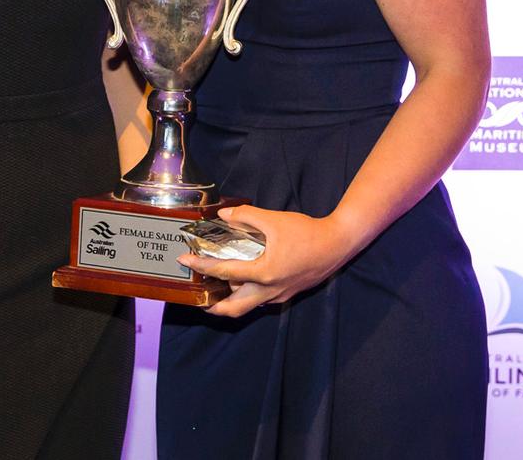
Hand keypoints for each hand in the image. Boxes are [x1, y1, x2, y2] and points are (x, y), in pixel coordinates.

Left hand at [178, 206, 352, 318]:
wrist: (337, 244)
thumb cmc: (306, 232)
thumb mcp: (274, 220)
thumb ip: (246, 216)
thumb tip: (224, 215)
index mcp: (263, 273)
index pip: (224, 272)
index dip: (202, 266)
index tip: (185, 261)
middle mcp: (269, 290)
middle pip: (234, 308)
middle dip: (213, 306)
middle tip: (198, 297)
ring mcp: (279, 295)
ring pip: (248, 306)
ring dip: (229, 301)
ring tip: (215, 288)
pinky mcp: (287, 293)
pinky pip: (261, 300)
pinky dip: (246, 295)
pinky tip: (241, 281)